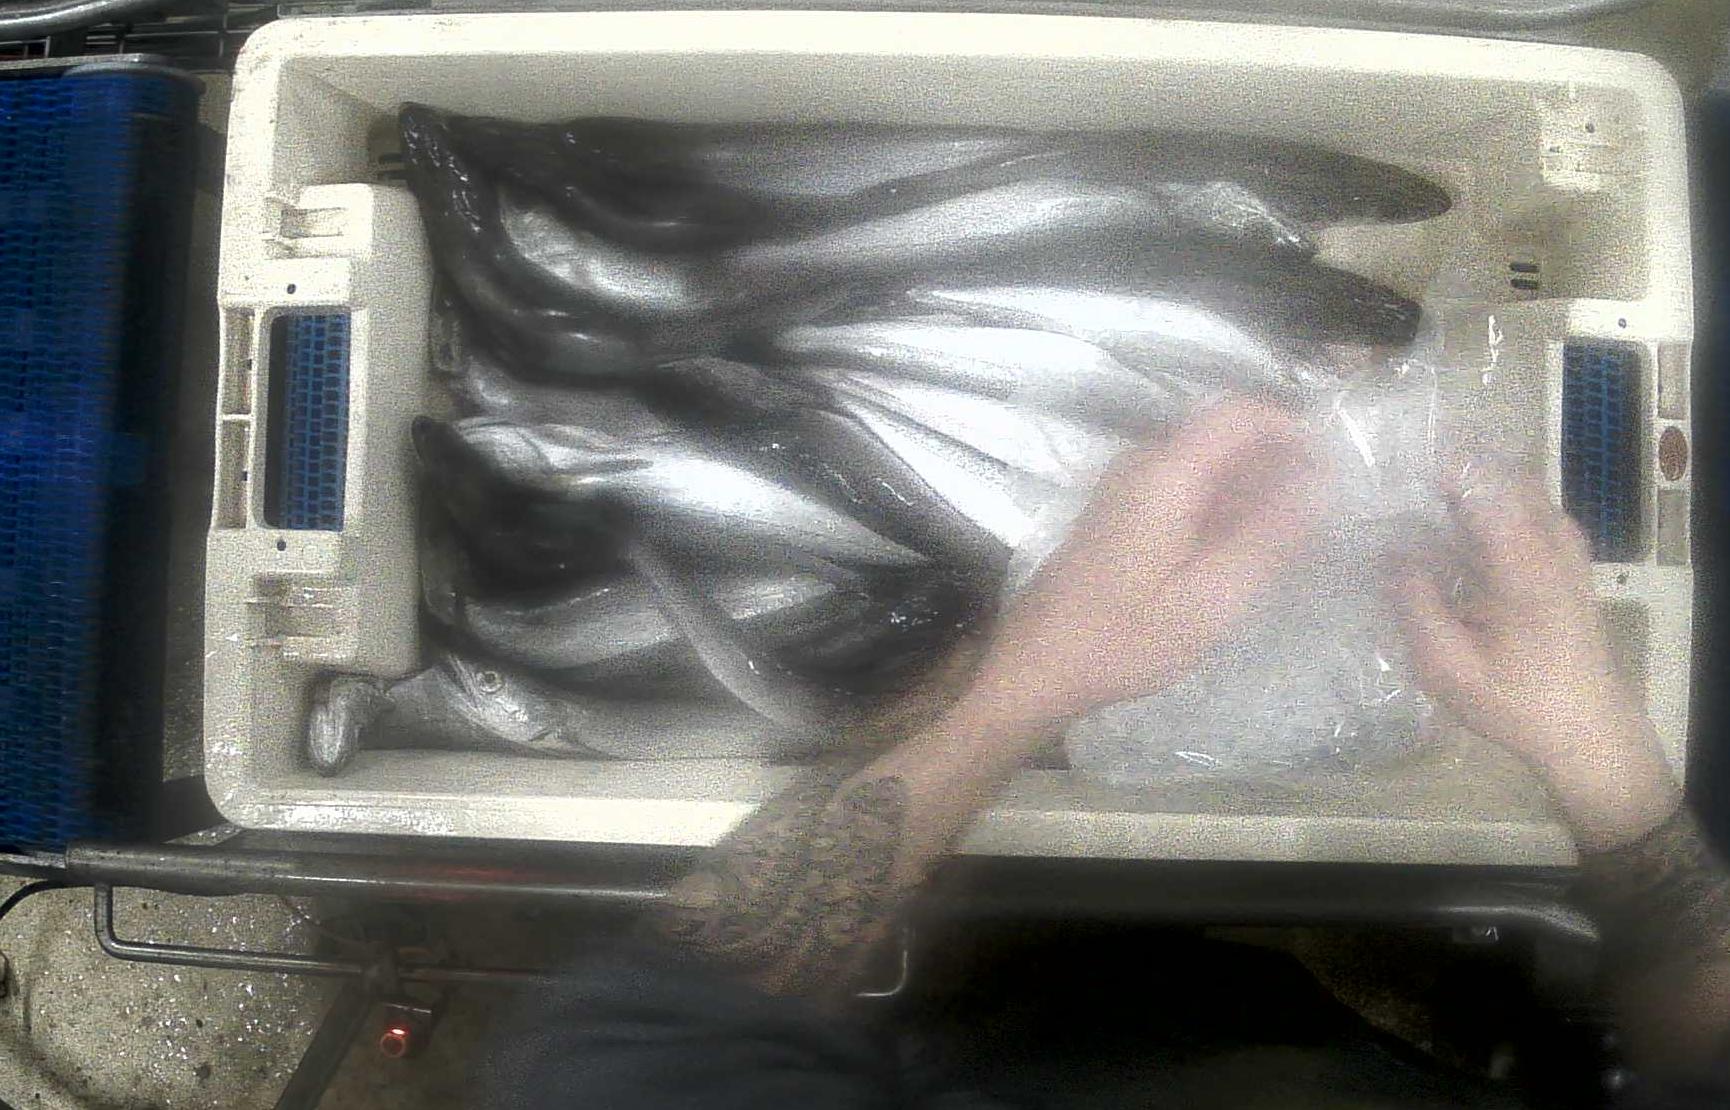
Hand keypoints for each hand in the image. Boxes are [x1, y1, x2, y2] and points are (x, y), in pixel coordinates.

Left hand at [971, 399, 1324, 723]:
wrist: (1037, 666)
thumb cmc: (1122, 639)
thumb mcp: (1210, 599)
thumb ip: (1268, 535)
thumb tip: (1321, 483)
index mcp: (1165, 472)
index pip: (1242, 412)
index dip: (1294, 430)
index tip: (1334, 472)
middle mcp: (1143, 464)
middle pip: (1226, 436)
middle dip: (1279, 464)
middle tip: (1321, 519)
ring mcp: (1127, 487)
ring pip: (1208, 464)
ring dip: (1253, 490)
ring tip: (1291, 544)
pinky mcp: (1122, 514)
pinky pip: (1185, 490)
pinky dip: (1222, 509)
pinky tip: (1242, 557)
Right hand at [1391, 478, 1679, 849]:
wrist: (1587, 730)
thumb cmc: (1516, 702)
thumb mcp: (1447, 665)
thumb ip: (1415, 602)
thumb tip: (1389, 551)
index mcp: (1523, 561)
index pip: (1479, 482)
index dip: (1432, 467)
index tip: (1388, 476)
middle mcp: (1551, 539)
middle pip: (1497, 474)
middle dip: (1446, 476)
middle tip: (1395, 498)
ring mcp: (1565, 546)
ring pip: (1512, 489)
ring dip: (1467, 493)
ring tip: (1417, 517)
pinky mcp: (1566, 559)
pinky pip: (1524, 510)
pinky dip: (1488, 511)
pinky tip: (1455, 541)